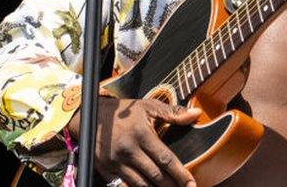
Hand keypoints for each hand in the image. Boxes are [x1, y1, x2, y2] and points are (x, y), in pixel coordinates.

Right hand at [69, 98, 200, 186]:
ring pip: (140, 184)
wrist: (91, 116)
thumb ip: (172, 113)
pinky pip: (125, 185)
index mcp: (141, 134)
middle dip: (171, 185)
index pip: (165, 159)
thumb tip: (195, 114)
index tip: (191, 183)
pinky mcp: (106, 170)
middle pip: (155, 176)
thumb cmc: (123, 112)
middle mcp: (128, 150)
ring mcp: (116, 162)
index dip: (180, 173)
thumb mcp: (148, 106)